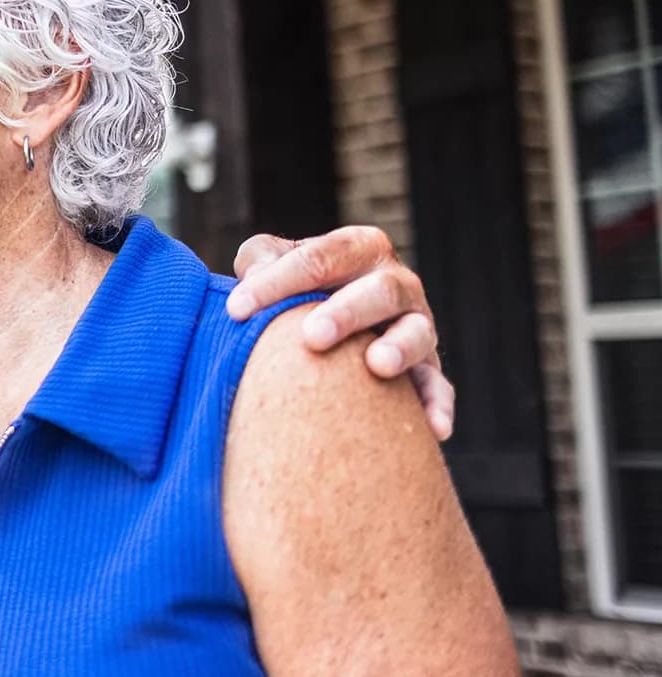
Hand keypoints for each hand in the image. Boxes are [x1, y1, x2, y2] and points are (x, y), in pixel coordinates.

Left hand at [226, 226, 454, 441]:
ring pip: (418, 333)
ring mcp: (417, 324)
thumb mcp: (273, 262)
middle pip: (379, 291)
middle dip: (346, 312)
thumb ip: (260, 260)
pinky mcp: (427, 367)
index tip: (237, 309)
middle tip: (312, 336)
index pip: (319, 258)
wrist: (330, 323)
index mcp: (358, 248)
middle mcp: (396, 282)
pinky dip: (438, 403)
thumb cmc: (294, 288)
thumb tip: (251, 280)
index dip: (276, 281)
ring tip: (376, 365)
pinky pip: (437, 386)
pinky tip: (434, 428)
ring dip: (400, 348)